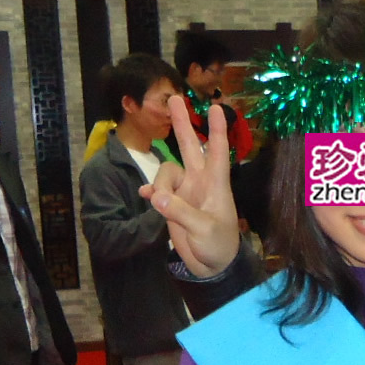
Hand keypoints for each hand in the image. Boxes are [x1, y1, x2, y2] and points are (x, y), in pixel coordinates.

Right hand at [141, 96, 241, 276]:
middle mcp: (200, 182)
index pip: (218, 151)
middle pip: (191, 146)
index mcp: (216, 184)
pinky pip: (156, 190)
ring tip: (160, 205)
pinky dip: (150, 192)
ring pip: (166, 172)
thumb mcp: (203, 229)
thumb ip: (179, 211)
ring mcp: (185, 191)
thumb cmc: (217, 245)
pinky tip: (146, 197)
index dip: (217, 130)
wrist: (211, 266)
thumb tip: (154, 195)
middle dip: (182, 123)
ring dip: (159, 184)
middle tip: (174, 98)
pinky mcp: (172, 204)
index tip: (217, 107)